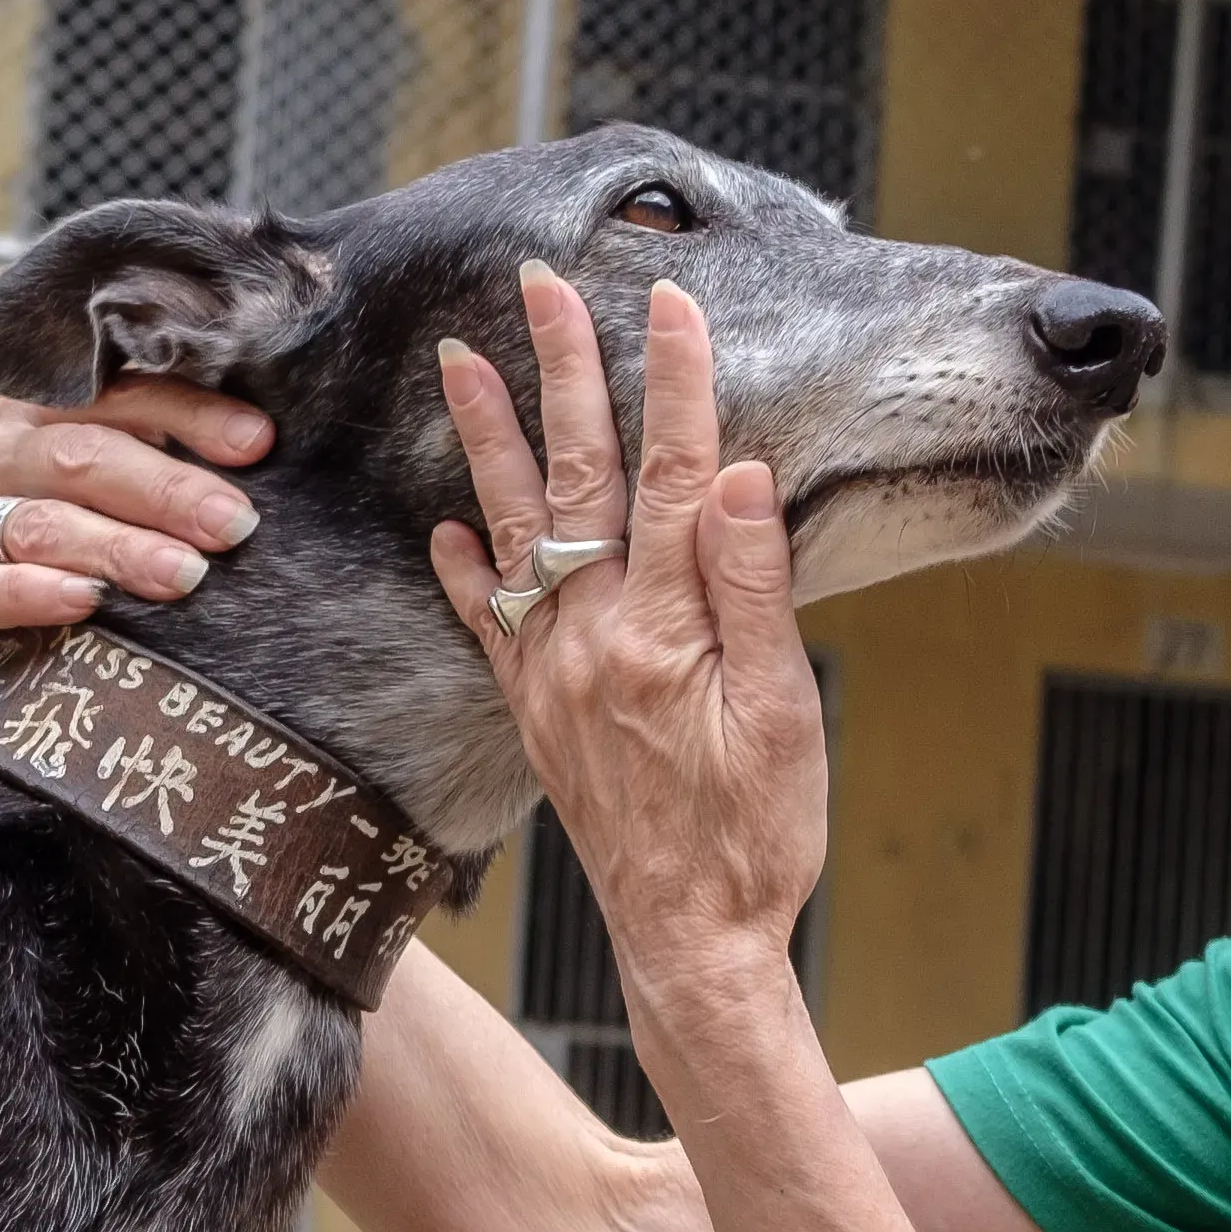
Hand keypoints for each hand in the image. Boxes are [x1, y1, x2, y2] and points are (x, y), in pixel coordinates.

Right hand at [0, 379, 268, 644]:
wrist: (20, 662)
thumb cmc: (105, 570)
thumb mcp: (146, 511)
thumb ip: (185, 468)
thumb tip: (268, 450)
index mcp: (43, 412)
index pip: (114, 392)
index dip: (188, 414)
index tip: (259, 443)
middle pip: (79, 455)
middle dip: (166, 491)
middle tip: (234, 526)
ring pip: (37, 521)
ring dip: (115, 548)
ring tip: (184, 576)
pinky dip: (27, 593)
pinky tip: (82, 603)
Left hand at [428, 269, 828, 1035]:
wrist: (688, 946)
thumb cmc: (756, 841)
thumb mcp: (782, 716)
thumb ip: (753, 590)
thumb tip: (737, 476)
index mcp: (663, 632)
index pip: (671, 476)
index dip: (675, 383)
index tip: (670, 299)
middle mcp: (592, 640)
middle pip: (577, 479)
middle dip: (563, 372)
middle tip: (543, 286)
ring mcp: (554, 676)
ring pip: (516, 531)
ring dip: (490, 440)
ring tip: (459, 361)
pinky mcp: (537, 715)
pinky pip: (489, 624)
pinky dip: (466, 568)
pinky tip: (448, 525)